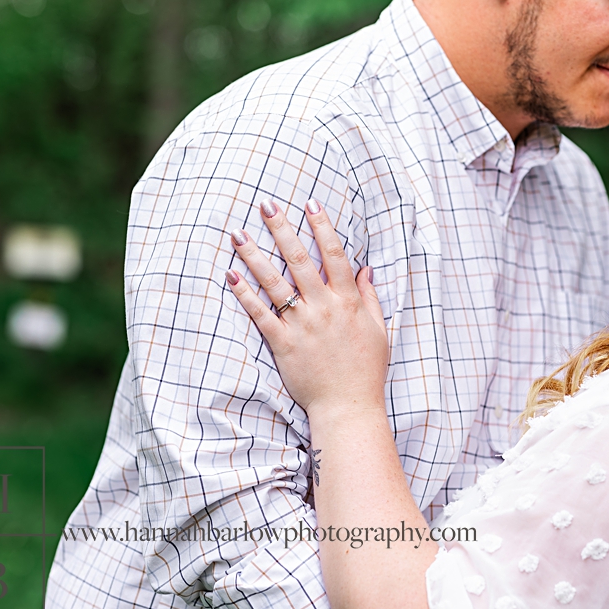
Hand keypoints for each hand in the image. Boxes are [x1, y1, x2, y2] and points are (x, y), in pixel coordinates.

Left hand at [224, 198, 387, 415]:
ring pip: (275, 282)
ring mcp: (302, 325)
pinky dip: (245, 294)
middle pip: (299, 260)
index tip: (310, 202)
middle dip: (282, 229)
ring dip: (255, 255)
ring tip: (238, 234)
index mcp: (348, 301)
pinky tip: (231, 275)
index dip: (322, 225)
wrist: (348, 406)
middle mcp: (324, 307)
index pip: (334, 254)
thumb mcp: (377, 329)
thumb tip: (365, 269)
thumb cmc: (365, 370)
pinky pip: (260, 314)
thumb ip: (369, 297)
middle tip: (266, 204)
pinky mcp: (284, 344)